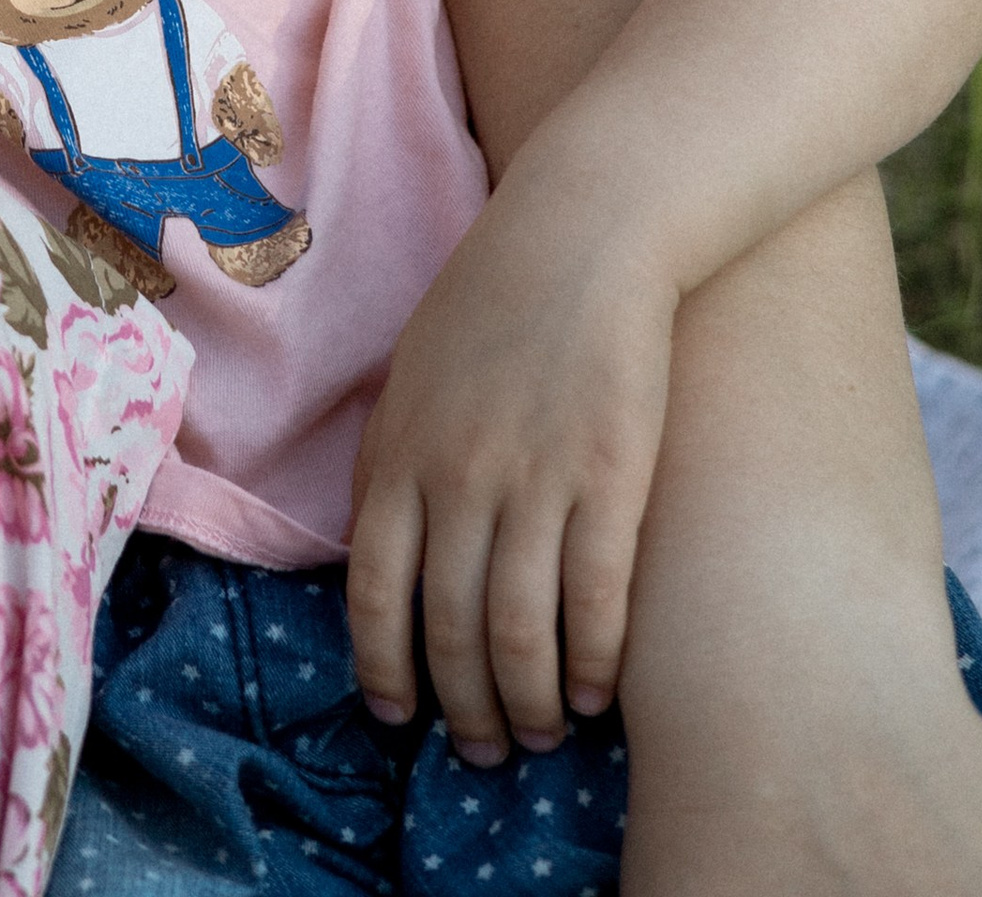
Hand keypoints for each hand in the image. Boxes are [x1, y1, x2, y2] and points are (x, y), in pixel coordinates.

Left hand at [345, 187, 678, 762]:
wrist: (584, 231)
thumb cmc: (495, 297)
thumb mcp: (413, 371)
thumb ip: (390, 457)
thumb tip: (370, 543)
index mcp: (401, 451)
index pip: (374, 591)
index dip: (385, 667)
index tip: (399, 716)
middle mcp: (458, 475)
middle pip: (448, 629)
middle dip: (464, 708)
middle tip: (486, 751)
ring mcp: (535, 479)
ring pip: (519, 632)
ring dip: (529, 702)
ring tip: (544, 735)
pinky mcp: (611, 478)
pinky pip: (596, 600)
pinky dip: (596, 663)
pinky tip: (600, 694)